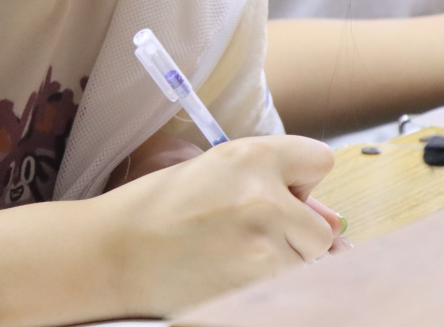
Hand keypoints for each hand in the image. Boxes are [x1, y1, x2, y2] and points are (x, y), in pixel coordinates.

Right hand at [90, 134, 337, 315]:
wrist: (115, 253)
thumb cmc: (159, 208)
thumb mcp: (213, 170)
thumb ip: (270, 180)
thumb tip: (328, 217)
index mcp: (251, 157)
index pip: (320, 160)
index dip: (301, 181)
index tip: (281, 193)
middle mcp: (265, 197)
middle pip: (323, 226)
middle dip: (296, 232)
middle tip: (249, 233)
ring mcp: (265, 248)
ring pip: (310, 262)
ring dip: (285, 262)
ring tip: (235, 255)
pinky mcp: (258, 287)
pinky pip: (291, 287)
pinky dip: (270, 285)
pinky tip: (232, 275)